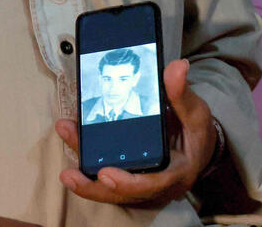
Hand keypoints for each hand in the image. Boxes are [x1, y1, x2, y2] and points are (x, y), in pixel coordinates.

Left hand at [55, 58, 216, 205]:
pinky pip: (105, 176)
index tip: (106, 174)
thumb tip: (177, 67)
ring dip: (85, 180)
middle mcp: (156, 183)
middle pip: (123, 193)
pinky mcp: (128, 174)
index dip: (129, 183)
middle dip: (94, 187)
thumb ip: (182, 93)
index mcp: (176, 172)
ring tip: (64, 168)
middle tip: (71, 175)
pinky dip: (87, 166)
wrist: (197, 144)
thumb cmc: (195, 131)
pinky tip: (70, 143)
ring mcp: (140, 181)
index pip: (153, 183)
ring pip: (110, 189)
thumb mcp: (195, 112)